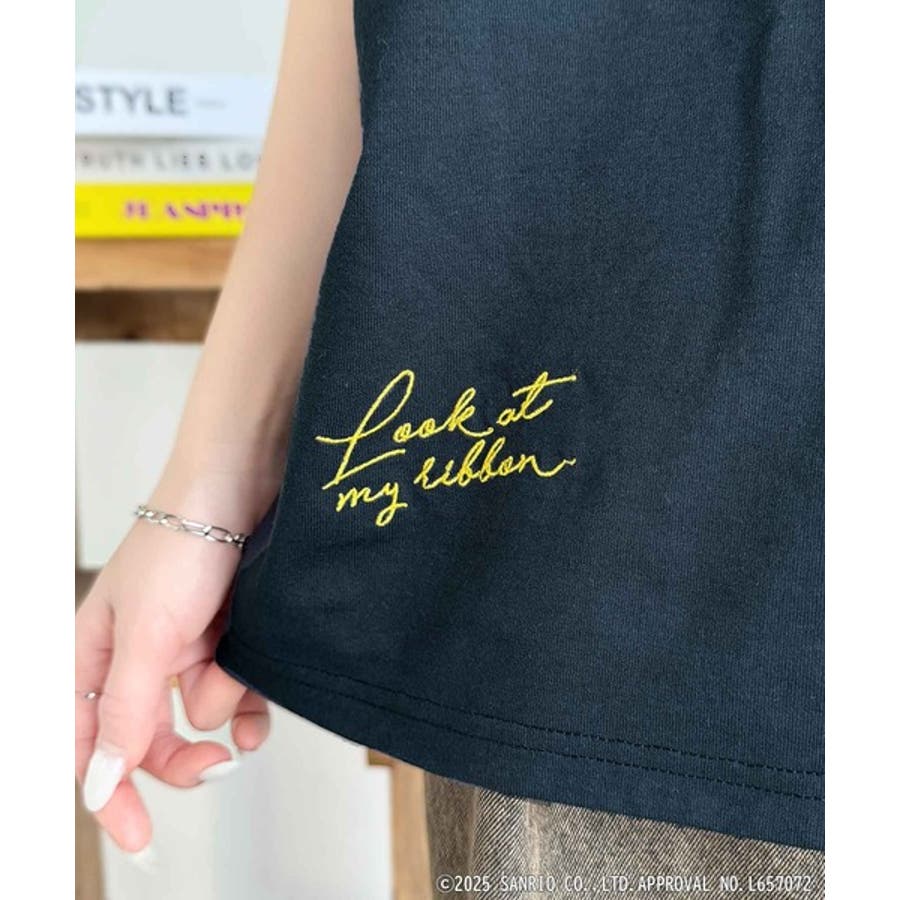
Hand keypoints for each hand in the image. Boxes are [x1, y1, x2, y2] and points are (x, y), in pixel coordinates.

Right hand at [75, 474, 272, 852]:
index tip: (137, 834)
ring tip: (235, 673)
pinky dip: (249, 700)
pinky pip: (237, 691)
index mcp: (96, 654)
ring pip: (201, 713)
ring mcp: (188, 646)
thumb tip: (103, 779)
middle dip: (181, 756)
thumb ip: (124, 710)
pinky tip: (258, 707)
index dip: (108, 791)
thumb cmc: (181, 544)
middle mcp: (140, 655)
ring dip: (223, 702)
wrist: (244, 488)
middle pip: (150, 738)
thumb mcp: (146, 635)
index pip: (88, 742)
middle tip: (214, 766)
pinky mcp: (229, 636)